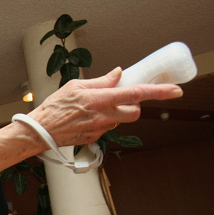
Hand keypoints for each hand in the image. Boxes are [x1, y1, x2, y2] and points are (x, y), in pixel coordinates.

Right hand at [30, 67, 182, 146]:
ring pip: (119, 120)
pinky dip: (101, 122)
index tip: (174, 90)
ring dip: (113, 114)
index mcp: (100, 99)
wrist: (40, 131)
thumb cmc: (54, 108)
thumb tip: (117, 75)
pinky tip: (84, 119)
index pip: (136, 93)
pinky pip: (106, 128)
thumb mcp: (75, 86)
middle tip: (119, 100)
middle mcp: (104, 116)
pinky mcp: (95, 138)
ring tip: (92, 110)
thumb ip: (101, 81)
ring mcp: (100, 129)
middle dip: (132, 106)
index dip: (158, 91)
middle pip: (134, 112)